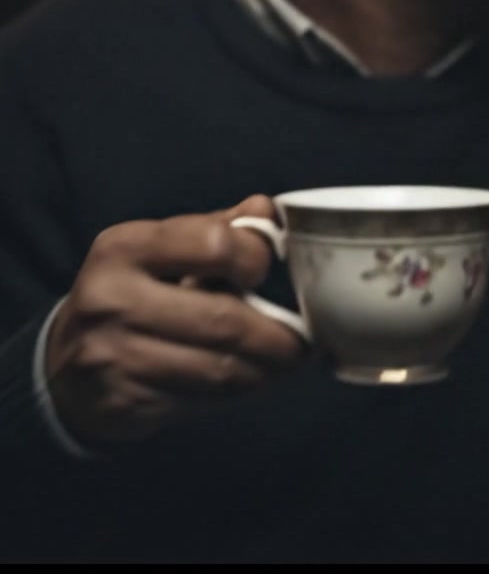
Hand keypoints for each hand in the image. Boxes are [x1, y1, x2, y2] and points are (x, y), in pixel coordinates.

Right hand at [45, 195, 304, 447]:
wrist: (62, 366)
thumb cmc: (127, 294)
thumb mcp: (158, 249)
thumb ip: (214, 228)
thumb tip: (267, 210)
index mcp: (124, 246)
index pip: (211, 243)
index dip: (253, 256)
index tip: (268, 267)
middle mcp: (112, 299)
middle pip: (222, 319)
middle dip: (274, 335)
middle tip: (302, 341)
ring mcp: (114, 355)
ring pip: (217, 369)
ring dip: (264, 370)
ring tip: (285, 362)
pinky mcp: (124, 402)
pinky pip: (201, 401)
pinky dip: (237, 393)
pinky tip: (250, 382)